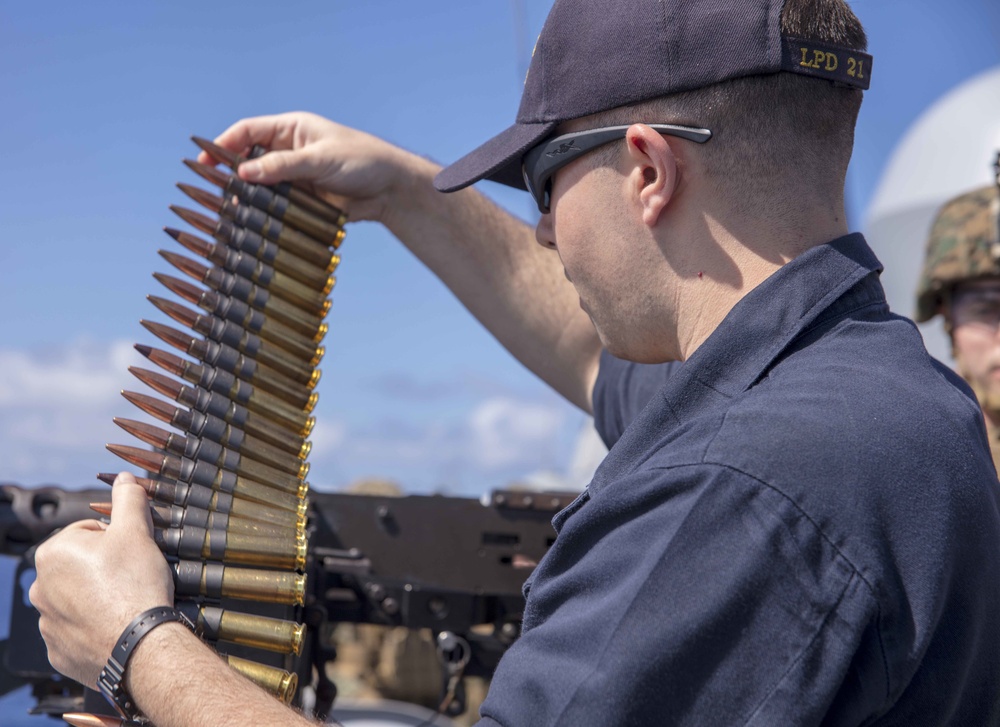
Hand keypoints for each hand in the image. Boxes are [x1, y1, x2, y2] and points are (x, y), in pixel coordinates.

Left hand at [29, 472, 172, 687]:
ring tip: (127, 603)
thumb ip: (128, 499)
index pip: (88, 532)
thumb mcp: (136, 531)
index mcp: (53, 553)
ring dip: (98, 597)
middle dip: (105, 568)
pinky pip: (77, 631)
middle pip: (81, 566)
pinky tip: (116, 626)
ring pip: (77, 598)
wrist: (139, 645)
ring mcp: (47, 623)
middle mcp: (39, 588)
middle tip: (133, 576)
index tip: (134, 553)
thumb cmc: (134, 584)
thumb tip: (123, 478)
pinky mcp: (58, 651)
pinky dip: (95, 627)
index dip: (117, 539)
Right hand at [198, 111, 422, 224]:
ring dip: (248, 198)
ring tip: (233, 212)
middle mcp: (289, 151)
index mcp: (291, 130)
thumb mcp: (320, 160)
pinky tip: (255, 224)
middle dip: (232, 175)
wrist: (392, 189)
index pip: (247, 131)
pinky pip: (277, 206)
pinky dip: (265, 213)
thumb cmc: (362, 161)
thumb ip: (282, 166)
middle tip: (215, 192)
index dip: (223, 144)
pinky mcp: (304, 200)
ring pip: (261, 186)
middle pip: (250, 160)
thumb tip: (243, 172)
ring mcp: (296, 177)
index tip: (205, 161)